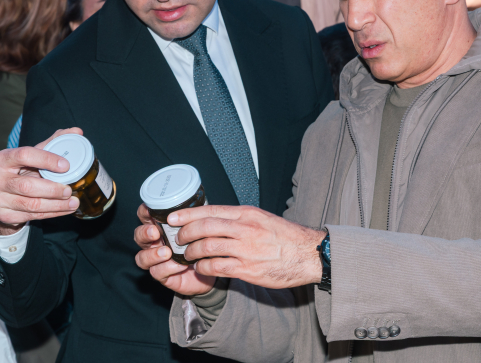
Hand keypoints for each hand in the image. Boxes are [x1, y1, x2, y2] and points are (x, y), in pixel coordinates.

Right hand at [0, 128, 81, 234]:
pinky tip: (64, 210)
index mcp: (2, 158)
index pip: (24, 155)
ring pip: (31, 204)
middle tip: (70, 190)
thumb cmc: (21, 170)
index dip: (46, 160)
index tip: (66, 165)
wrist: (2, 195)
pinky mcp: (4, 215)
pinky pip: (32, 216)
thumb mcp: (33, 155)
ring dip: (56, 205)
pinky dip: (52, 213)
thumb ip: (53, 142)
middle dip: (52, 189)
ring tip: (73, 202)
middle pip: (27, 186)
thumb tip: (77, 131)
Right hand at [134, 204, 216, 296]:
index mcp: (161, 226)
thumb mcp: (199, 225)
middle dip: (144, 233)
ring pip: (141, 258)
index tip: (150, 211)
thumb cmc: (204, 241)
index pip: (145, 216)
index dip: (144, 212)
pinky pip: (157, 272)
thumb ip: (194, 216)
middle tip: (155, 232)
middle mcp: (155, 242)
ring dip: (151, 254)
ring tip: (166, 252)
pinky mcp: (163, 275)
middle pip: (138, 236)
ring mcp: (157, 260)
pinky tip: (180, 265)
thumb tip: (192, 206)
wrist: (213, 265)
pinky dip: (168, 268)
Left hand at [172, 205, 323, 289]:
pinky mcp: (247, 269)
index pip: (210, 210)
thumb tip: (214, 219)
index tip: (172, 217)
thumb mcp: (262, 218)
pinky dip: (204, 267)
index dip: (187, 214)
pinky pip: (216, 267)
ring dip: (192, 252)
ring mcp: (246, 249)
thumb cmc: (285, 237)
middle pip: (204, 227)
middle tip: (178, 239)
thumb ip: (239, 219)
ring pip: (207, 247)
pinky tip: (202, 268)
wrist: (308, 254)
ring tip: (188, 255)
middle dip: (185, 233)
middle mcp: (245, 229)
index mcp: (247, 214)